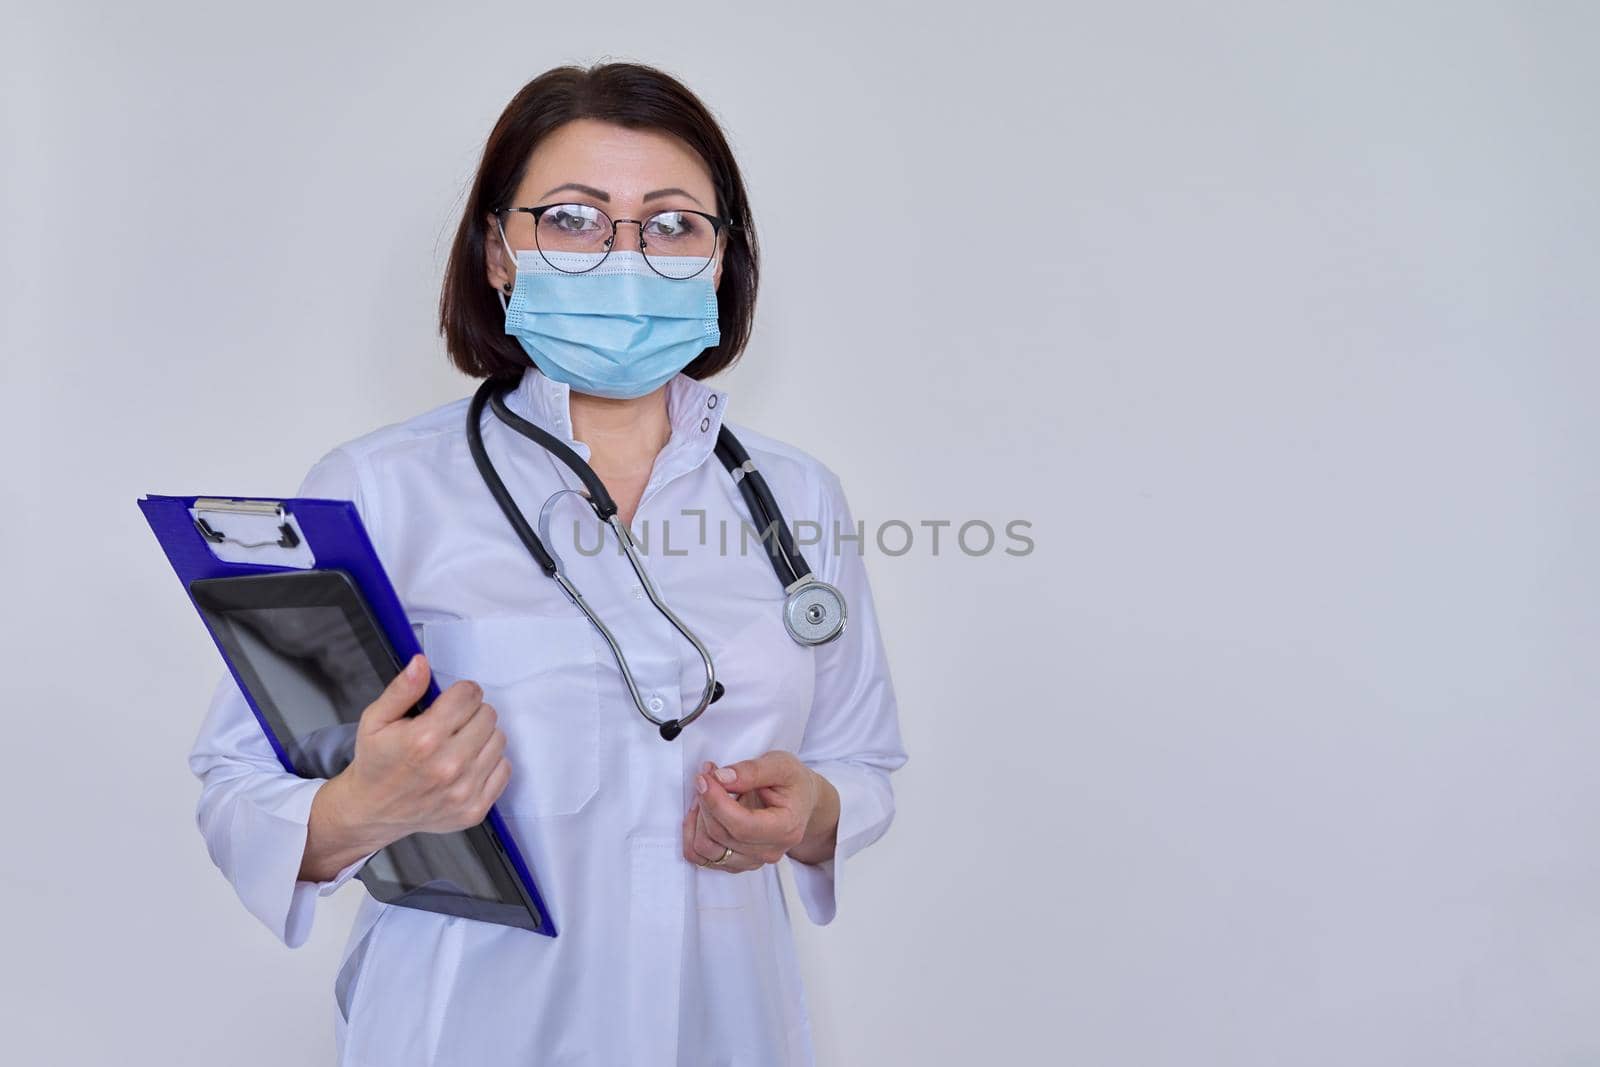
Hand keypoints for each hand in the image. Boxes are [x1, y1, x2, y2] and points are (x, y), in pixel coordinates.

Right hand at [306, 654, 510, 877]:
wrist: (370, 811)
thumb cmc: (375, 763)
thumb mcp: (376, 719)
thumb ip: (402, 689)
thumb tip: (421, 663)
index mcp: (423, 739)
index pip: (469, 695)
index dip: (461, 693)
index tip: (452, 700)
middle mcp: (448, 766)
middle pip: (488, 715)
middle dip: (471, 713)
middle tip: (453, 723)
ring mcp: (463, 791)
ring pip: (499, 740)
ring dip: (482, 737)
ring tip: (458, 744)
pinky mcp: (474, 809)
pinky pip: (504, 769)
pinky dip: (490, 763)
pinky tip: (467, 765)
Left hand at [681, 751, 829, 873]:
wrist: (801, 802)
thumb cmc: (793, 784)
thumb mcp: (781, 764)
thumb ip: (752, 770)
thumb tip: (722, 778)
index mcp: (785, 828)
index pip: (741, 825)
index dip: (716, 802)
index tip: (705, 778)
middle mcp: (769, 851)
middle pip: (720, 835)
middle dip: (705, 802)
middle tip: (706, 775)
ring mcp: (751, 861)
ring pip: (706, 849)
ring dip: (697, 818)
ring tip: (705, 792)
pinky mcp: (736, 863)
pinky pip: (701, 858)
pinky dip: (693, 834)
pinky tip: (701, 812)